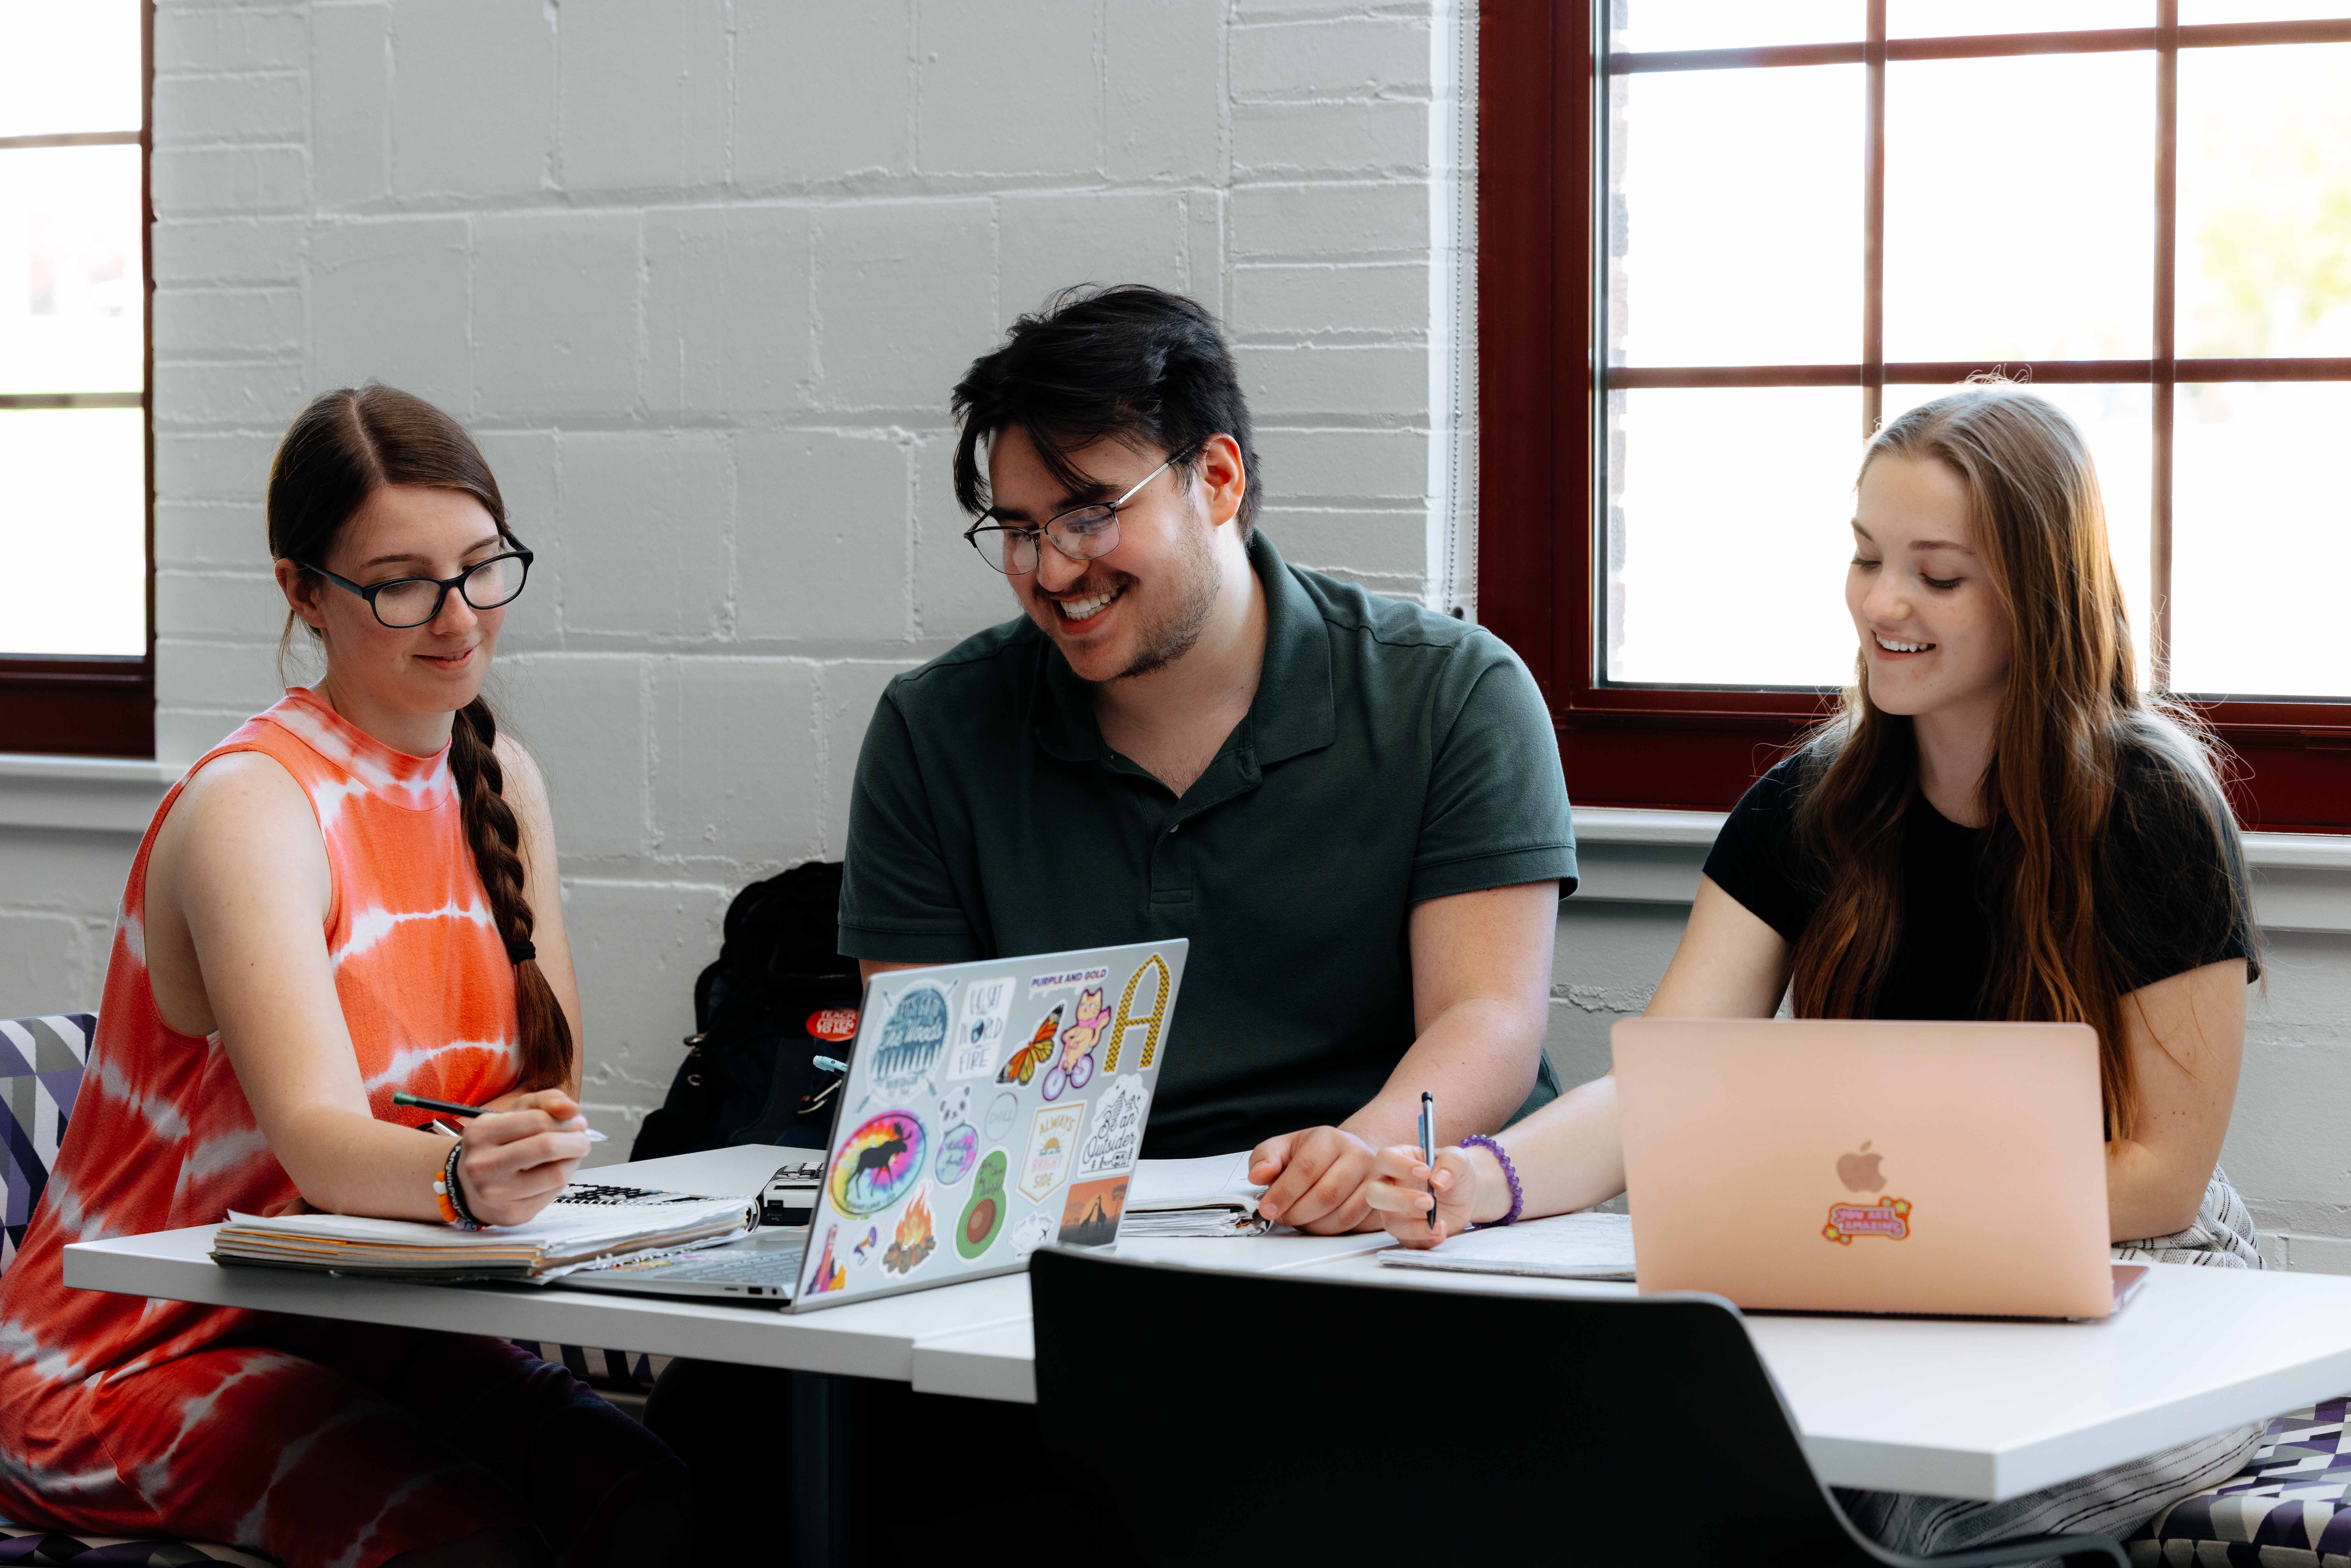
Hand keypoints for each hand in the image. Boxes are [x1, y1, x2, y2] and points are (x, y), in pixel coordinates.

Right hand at [455, 1089, 590, 1225]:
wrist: (470, 1186)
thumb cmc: (499, 1144)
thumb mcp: (516, 1113)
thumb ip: (546, 1101)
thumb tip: (572, 1109)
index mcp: (481, 1132)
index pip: (538, 1121)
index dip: (566, 1122)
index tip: (576, 1122)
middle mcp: (483, 1164)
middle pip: (548, 1147)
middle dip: (576, 1141)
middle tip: (582, 1140)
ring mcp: (495, 1193)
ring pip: (556, 1174)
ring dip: (573, 1162)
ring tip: (571, 1156)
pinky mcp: (511, 1214)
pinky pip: (552, 1194)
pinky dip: (561, 1181)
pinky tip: (554, 1174)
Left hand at [1248, 1126, 1377, 1233]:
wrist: (1347, 1156)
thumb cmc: (1314, 1154)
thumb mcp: (1284, 1148)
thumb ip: (1265, 1159)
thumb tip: (1258, 1175)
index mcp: (1330, 1138)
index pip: (1305, 1170)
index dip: (1283, 1194)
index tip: (1268, 1209)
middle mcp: (1357, 1155)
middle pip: (1325, 1195)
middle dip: (1297, 1213)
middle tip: (1282, 1217)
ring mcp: (1375, 1178)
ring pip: (1342, 1214)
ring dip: (1314, 1225)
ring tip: (1300, 1218)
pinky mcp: (1381, 1199)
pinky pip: (1355, 1225)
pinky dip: (1331, 1229)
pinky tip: (1319, 1221)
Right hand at [1364, 1144, 1482, 1248]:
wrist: (1466, 1195)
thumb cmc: (1455, 1172)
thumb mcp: (1459, 1160)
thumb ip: (1451, 1163)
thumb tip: (1438, 1180)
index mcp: (1398, 1159)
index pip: (1385, 1159)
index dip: (1400, 1166)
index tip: (1425, 1172)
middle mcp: (1390, 1186)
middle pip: (1375, 1194)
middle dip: (1399, 1200)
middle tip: (1429, 1202)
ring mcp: (1395, 1211)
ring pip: (1390, 1223)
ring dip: (1413, 1227)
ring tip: (1440, 1225)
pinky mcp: (1406, 1231)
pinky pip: (1407, 1241)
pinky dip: (1424, 1240)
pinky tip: (1441, 1233)